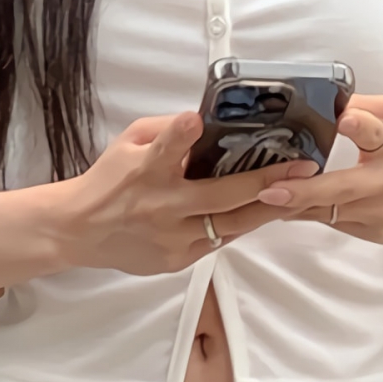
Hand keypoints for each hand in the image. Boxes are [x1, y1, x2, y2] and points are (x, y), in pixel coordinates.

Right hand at [63, 112, 317, 274]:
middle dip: (266, 181)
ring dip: (266, 208)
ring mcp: (171, 239)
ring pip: (230, 226)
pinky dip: (239, 225)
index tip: (194, 120)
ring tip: (298, 192)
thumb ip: (168, 131)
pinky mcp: (176, 261)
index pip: (163, 150)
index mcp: (144, 171)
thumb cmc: (109, 179)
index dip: (179, 134)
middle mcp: (161, 207)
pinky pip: (218, 242)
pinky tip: (261, 211)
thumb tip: (210, 123)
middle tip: (303, 168)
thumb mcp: (130, 142)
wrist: (79, 230)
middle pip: (221, 197)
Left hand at [256, 95, 382, 245]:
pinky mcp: (376, 232)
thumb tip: (326, 100)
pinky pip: (335, 222)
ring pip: (329, 211)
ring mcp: (382, 211)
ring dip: (295, 206)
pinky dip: (312, 214)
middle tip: (270, 190)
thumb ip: (365, 106)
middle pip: (342, 187)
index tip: (344, 119)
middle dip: (303, 190)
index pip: (375, 132)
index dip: (358, 125)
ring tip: (266, 200)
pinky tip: (290, 207)